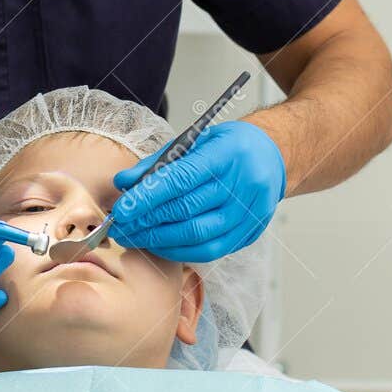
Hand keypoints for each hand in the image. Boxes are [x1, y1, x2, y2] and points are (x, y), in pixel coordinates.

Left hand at [108, 120, 285, 261]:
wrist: (272, 156)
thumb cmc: (230, 146)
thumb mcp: (194, 141)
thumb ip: (158, 163)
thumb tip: (123, 183)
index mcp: (228, 154)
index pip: (181, 179)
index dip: (147, 197)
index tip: (122, 208)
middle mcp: (243, 185)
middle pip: (186, 210)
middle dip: (146, 221)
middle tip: (119, 226)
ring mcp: (249, 212)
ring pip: (197, 234)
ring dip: (159, 239)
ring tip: (133, 237)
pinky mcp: (249, 232)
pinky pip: (210, 250)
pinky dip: (180, 250)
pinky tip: (159, 245)